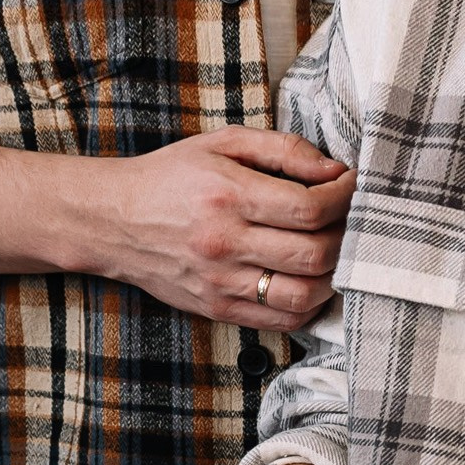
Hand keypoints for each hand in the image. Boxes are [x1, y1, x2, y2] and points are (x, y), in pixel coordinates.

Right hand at [107, 128, 352, 327]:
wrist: (114, 221)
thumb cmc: (171, 177)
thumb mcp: (222, 143)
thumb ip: (282, 149)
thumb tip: (333, 169)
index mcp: (228, 196)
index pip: (308, 208)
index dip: (344, 198)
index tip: (350, 185)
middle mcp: (225, 244)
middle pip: (314, 255)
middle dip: (346, 235)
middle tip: (348, 218)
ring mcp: (221, 283)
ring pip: (303, 296)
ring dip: (333, 275)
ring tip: (334, 250)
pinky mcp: (218, 309)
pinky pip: (281, 321)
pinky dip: (309, 305)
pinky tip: (312, 280)